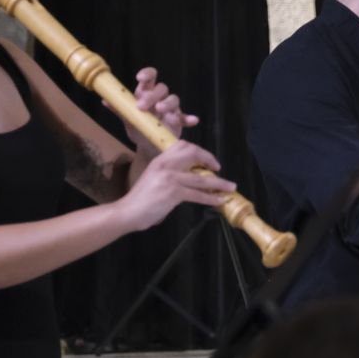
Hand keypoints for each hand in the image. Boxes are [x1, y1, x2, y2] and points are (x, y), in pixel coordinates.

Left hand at [115, 67, 197, 156]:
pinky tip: (193, 120)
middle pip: (162, 88)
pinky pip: (185, 118)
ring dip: (168, 103)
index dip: (147, 74)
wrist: (147, 145)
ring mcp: (170, 109)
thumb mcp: (127, 119)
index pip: (149, 78)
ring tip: (161, 110)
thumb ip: (119, 109)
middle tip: (142, 106)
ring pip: (174, 99)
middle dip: (153, 95)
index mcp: (146, 93)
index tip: (140, 78)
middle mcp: (159, 98)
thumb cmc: (137, 127)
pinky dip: (189, 118)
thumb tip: (104, 100)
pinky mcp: (179, 120)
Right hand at [118, 140, 232, 231]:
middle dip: (210, 161)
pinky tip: (219, 201)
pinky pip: (198, 194)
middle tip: (219, 169)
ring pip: (201, 179)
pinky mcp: (174, 193)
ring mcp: (170, 178)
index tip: (208, 161)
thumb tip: (190, 177)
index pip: (183, 145)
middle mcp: (166, 164)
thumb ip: (169, 173)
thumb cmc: (140, 198)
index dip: (199, 151)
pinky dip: (211, 198)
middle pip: (194, 154)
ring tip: (230, 187)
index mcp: (160, 159)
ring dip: (219, 183)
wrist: (127, 211)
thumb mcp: (153, 177)